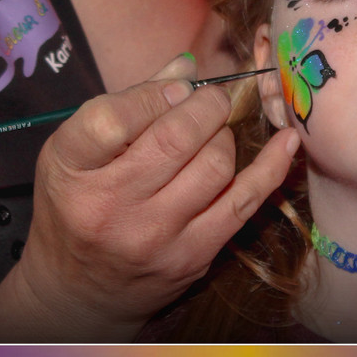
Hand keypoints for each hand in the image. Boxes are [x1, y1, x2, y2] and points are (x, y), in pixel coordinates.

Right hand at [0, 54, 298, 341]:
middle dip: (206, 105)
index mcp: (71, 170)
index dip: (155, 94)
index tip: (175, 89)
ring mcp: (154, 235)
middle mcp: (109, 206)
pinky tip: (286, 142)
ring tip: (212, 133)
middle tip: (211, 99)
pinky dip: (271, 167)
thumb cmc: (77, 205)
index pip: (112, 118)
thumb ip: (128, 104)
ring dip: (223, 136)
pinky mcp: (192, 255)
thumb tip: (188, 66)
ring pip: (215, 164)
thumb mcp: (76, 151)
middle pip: (175, 137)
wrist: (81, 290)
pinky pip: (245, 202)